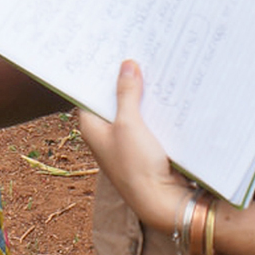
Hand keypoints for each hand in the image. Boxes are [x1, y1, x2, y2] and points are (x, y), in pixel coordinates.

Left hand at [78, 60, 187, 234]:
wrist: (161, 203)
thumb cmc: (136, 166)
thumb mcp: (129, 123)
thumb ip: (126, 94)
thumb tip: (126, 65)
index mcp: (91, 127)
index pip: (90, 93)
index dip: (99, 73)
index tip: (109, 51)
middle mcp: (105, 134)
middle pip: (112, 99)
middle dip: (123, 80)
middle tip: (134, 53)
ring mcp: (124, 142)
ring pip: (131, 109)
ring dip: (140, 93)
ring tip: (151, 66)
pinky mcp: (144, 147)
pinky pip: (146, 120)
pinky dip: (152, 108)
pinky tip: (164, 92)